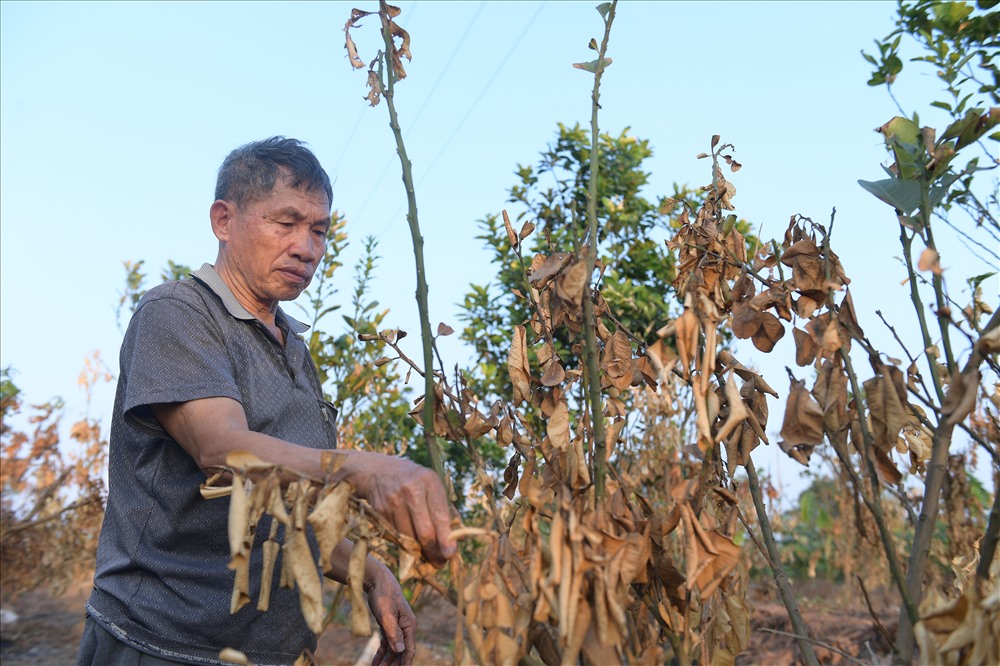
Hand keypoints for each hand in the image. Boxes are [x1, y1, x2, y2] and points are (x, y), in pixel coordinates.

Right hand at [340, 453, 455, 566]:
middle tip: (440, 563)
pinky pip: (395, 535)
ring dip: (418, 551)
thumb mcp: (431, 486)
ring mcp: (393, 500)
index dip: (446, 539)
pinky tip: (409, 543)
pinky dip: (404, 543)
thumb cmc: (414, 482)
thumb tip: (457, 539)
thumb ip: (444, 510)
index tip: (451, 554)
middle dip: (434, 551)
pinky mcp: (380, 511)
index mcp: (429, 482)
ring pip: (409, 537)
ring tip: (425, 555)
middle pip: (424, 531)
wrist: (378, 471)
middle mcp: (411, 490)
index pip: (441, 516)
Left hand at [366, 562, 415, 665]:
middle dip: (394, 664)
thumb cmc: (383, 596)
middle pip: (401, 651)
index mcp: (409, 625)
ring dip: (386, 660)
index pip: (409, 649)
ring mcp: (397, 626)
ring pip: (393, 648)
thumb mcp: (387, 615)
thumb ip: (393, 633)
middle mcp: (405, 627)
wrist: (377, 581)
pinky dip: (381, 652)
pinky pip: (386, 642)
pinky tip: (376, 661)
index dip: (405, 662)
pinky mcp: (388, 624)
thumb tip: (400, 651)